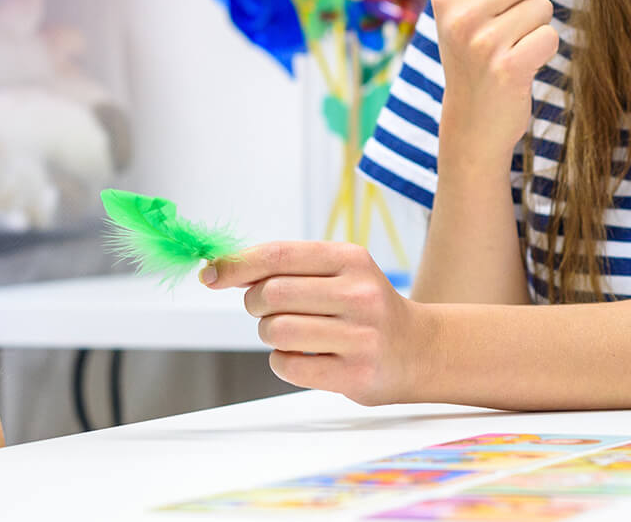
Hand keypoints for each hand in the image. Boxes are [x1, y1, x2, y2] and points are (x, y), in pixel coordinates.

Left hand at [204, 241, 429, 405]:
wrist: (420, 350)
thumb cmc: (364, 308)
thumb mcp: (339, 272)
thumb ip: (287, 267)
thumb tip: (221, 268)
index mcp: (351, 259)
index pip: (279, 255)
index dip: (236, 264)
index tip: (210, 274)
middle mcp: (359, 295)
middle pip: (271, 294)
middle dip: (256, 303)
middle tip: (269, 309)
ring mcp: (360, 337)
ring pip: (276, 331)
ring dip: (270, 334)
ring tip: (292, 334)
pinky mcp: (354, 375)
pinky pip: (288, 366)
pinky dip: (283, 362)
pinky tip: (306, 357)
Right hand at [428, 0, 558, 166]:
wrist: (471, 125)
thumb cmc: (470, 61)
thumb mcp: (457, 13)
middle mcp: (459, 14)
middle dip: (526, 4)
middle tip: (504, 35)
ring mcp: (482, 40)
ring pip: (541, 8)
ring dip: (536, 29)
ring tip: (512, 52)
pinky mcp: (507, 64)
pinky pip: (549, 36)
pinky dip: (545, 52)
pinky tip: (523, 68)